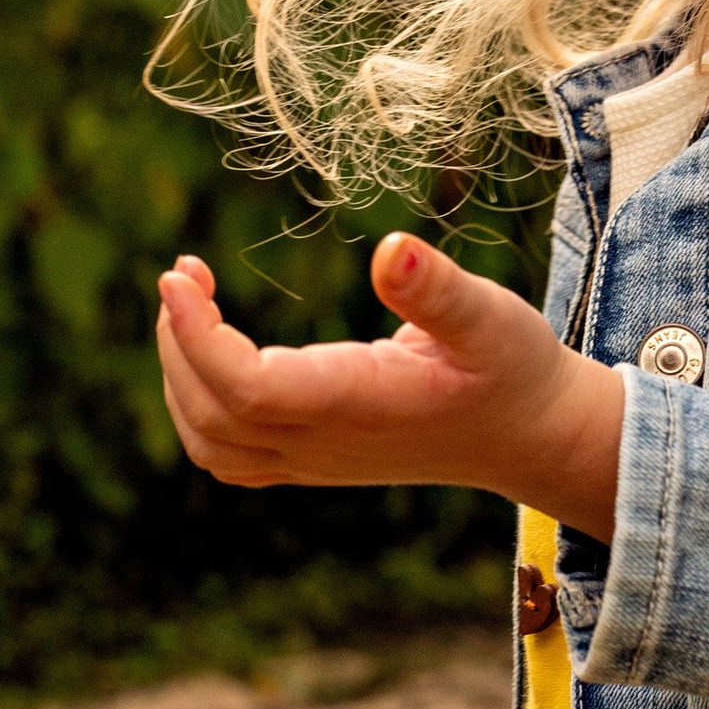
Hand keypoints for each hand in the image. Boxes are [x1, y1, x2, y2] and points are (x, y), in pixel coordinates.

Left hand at [154, 236, 626, 537]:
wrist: (529, 436)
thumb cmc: (513, 369)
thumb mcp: (491, 315)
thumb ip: (438, 287)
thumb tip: (389, 247)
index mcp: (360, 404)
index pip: (248, 391)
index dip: (199, 338)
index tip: (179, 275)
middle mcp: (327, 442)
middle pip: (213, 415)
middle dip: (179, 342)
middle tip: (185, 273)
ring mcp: (315, 460)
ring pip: (210, 441)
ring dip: (181, 374)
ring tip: (190, 304)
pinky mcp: (312, 459)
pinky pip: (227, 451)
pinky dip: (197, 404)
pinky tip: (210, 350)